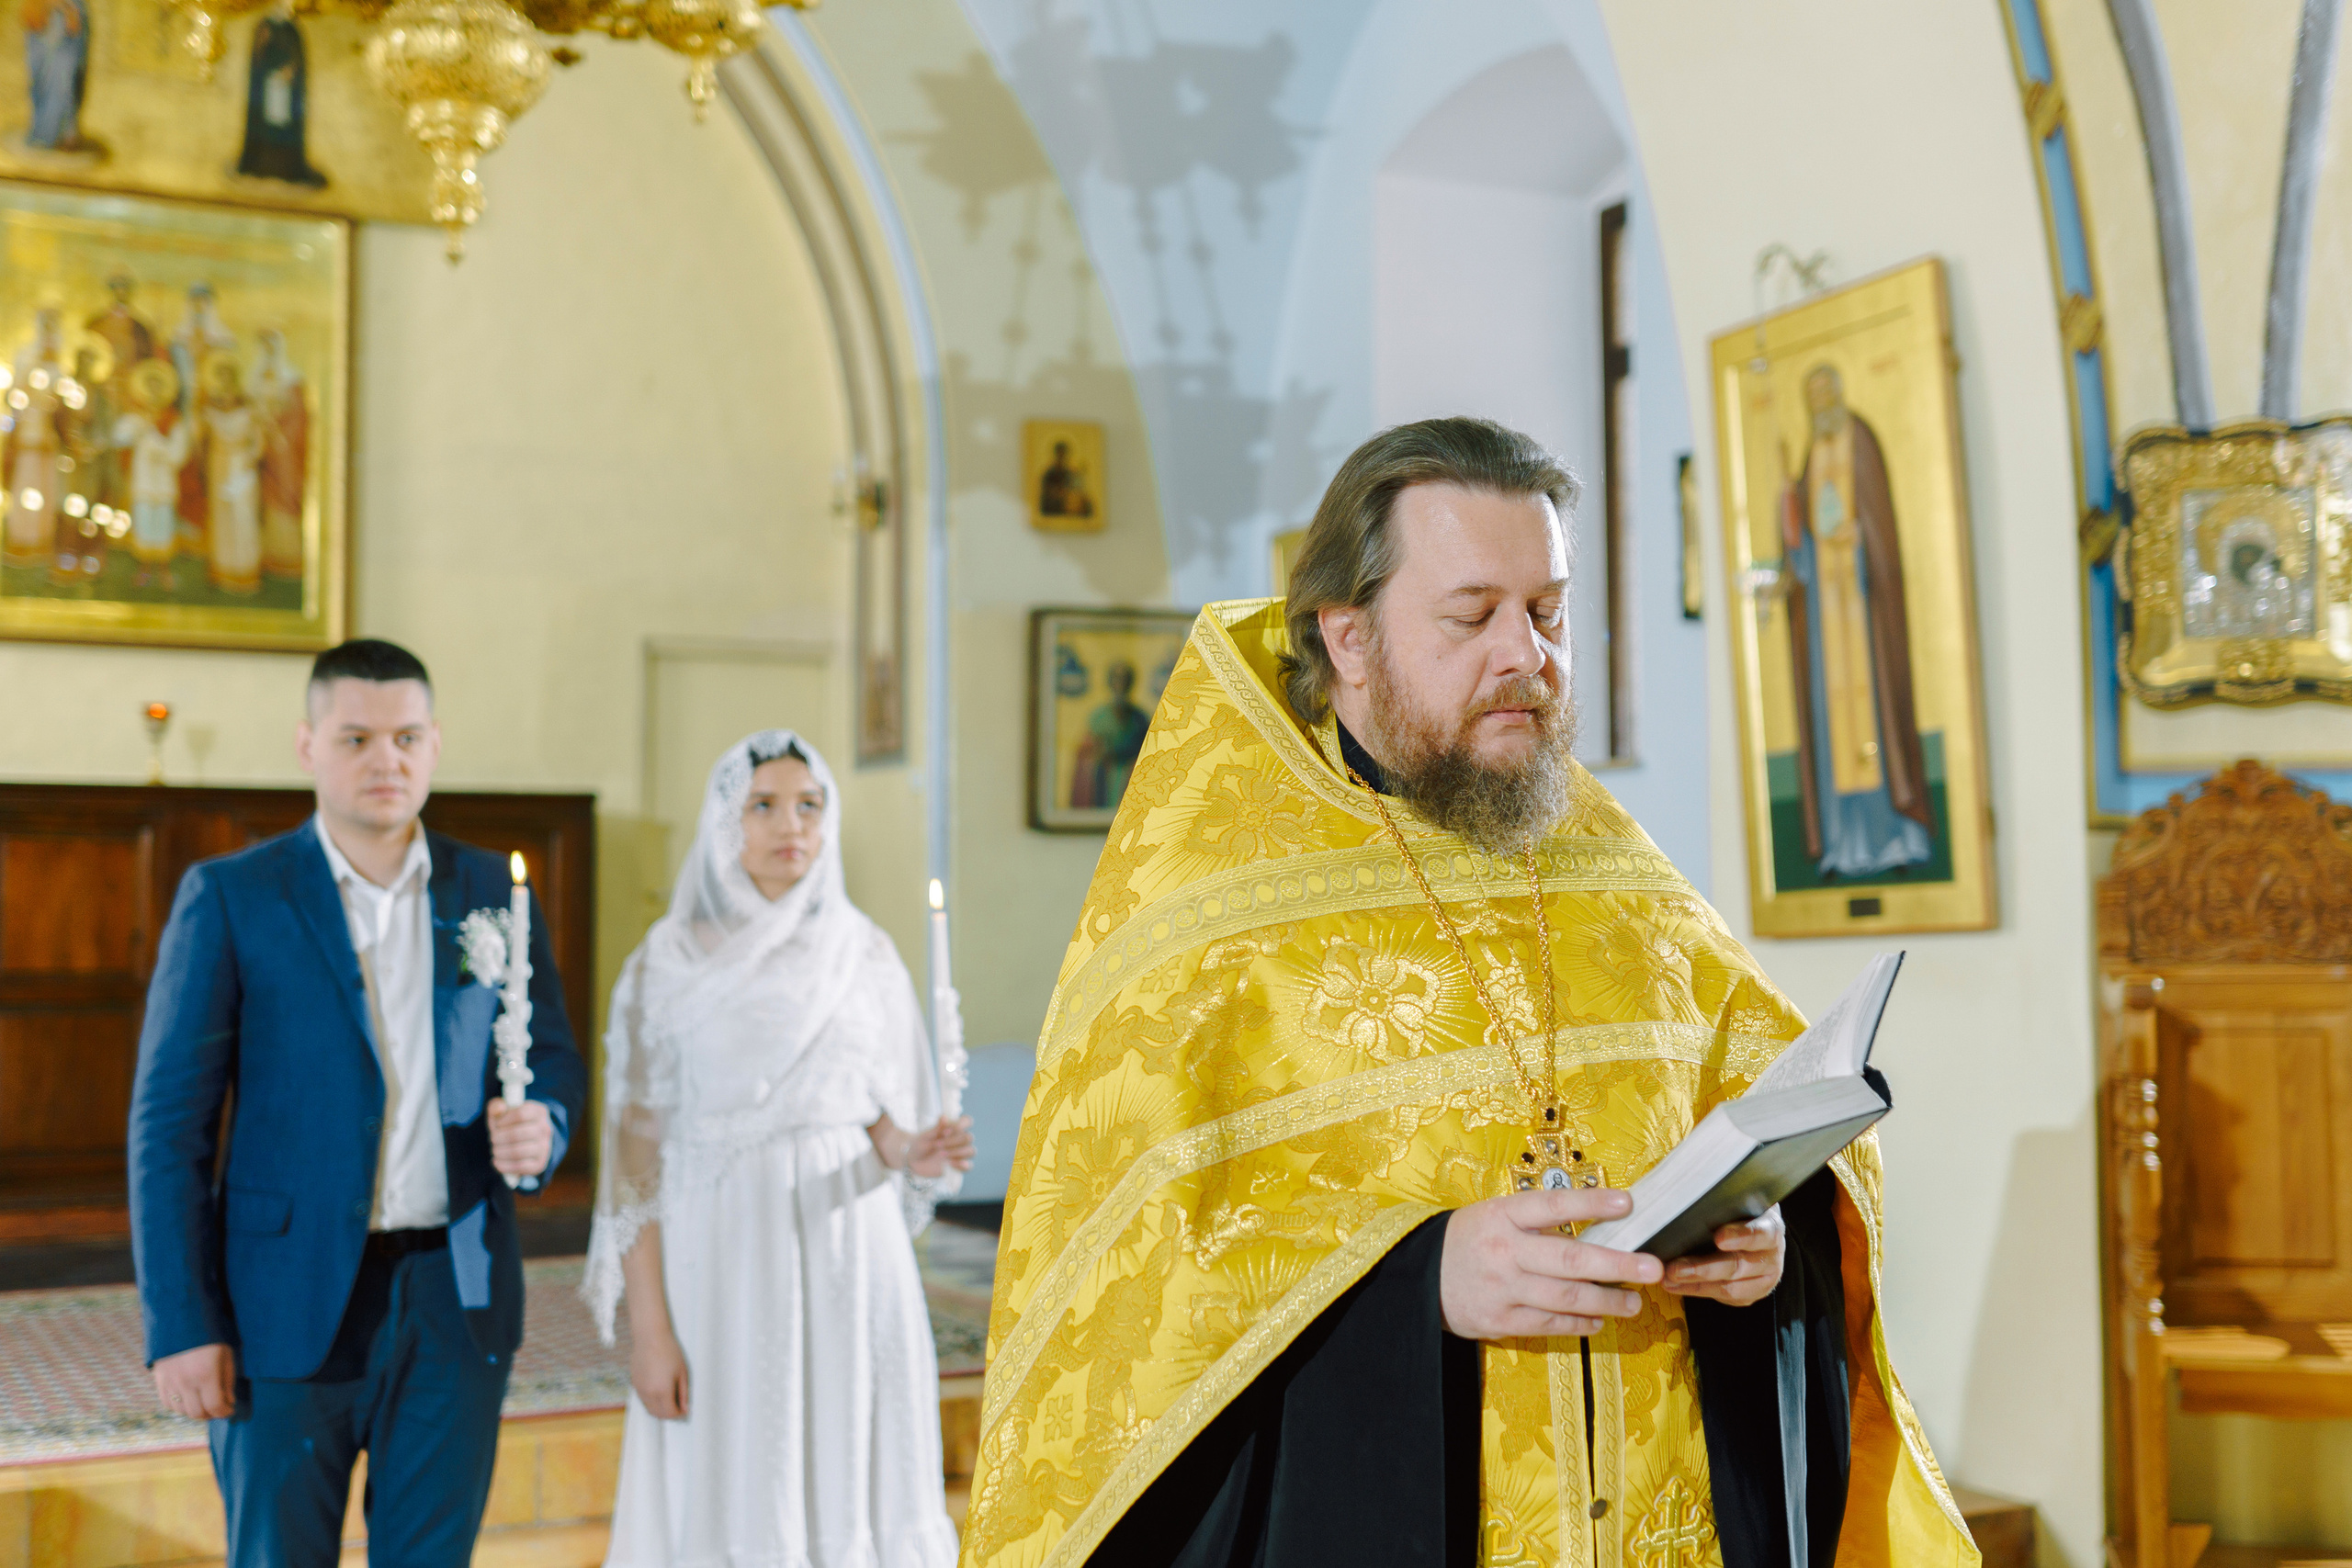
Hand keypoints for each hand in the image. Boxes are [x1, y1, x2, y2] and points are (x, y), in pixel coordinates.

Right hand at [154, 1342, 236, 1420]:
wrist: (181, 1320)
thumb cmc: (210, 1337)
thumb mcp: (226, 1355)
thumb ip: (227, 1381)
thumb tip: (228, 1402)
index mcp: (206, 1374)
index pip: (215, 1406)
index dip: (224, 1412)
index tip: (230, 1410)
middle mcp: (186, 1381)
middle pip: (197, 1413)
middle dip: (210, 1414)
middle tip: (218, 1407)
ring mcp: (170, 1382)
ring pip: (181, 1411)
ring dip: (195, 1411)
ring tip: (204, 1402)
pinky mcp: (159, 1380)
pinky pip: (167, 1403)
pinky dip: (179, 1406)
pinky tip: (189, 1399)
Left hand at [487, 1098, 553, 1178]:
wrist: (529, 1142)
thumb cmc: (512, 1124)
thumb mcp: (504, 1113)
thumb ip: (497, 1107)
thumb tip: (499, 1108)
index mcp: (539, 1112)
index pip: (520, 1114)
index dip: (503, 1120)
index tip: (497, 1124)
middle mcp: (545, 1129)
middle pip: (516, 1134)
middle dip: (498, 1138)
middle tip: (492, 1139)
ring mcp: (544, 1148)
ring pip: (517, 1152)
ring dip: (500, 1152)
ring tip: (495, 1150)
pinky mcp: (540, 1164)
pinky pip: (520, 1167)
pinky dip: (504, 1165)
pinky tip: (496, 1161)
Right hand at [630, 1327, 690, 1420]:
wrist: (650, 1337)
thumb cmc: (669, 1351)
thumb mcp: (682, 1372)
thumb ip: (683, 1393)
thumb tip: (685, 1408)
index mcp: (662, 1391)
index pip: (670, 1413)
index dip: (679, 1413)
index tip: (684, 1409)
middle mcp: (648, 1393)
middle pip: (658, 1414)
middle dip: (669, 1414)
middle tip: (678, 1406)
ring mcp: (639, 1389)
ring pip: (649, 1409)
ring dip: (659, 1409)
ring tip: (670, 1398)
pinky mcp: (634, 1383)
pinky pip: (643, 1399)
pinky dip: (651, 1401)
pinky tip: (659, 1390)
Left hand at [906, 1115, 975, 1177]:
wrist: (913, 1160)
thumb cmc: (920, 1143)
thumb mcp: (925, 1136)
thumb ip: (936, 1128)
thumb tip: (944, 1116)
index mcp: (954, 1128)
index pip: (967, 1121)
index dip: (960, 1125)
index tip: (944, 1131)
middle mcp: (960, 1140)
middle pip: (969, 1138)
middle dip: (953, 1141)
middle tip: (937, 1145)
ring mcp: (960, 1154)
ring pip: (971, 1151)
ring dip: (957, 1152)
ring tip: (941, 1154)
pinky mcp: (958, 1166)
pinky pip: (968, 1166)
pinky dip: (963, 1165)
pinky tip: (951, 1163)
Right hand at [1439, 1187, 1662, 1339]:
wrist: (1418, 1279)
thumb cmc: (1468, 1240)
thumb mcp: (1494, 1215)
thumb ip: (1537, 1222)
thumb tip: (1598, 1227)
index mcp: (1501, 1216)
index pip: (1553, 1206)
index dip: (1591, 1204)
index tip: (1628, 1204)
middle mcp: (1504, 1251)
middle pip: (1569, 1258)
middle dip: (1616, 1264)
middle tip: (1652, 1268)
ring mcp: (1502, 1289)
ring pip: (1565, 1297)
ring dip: (1606, 1301)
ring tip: (1634, 1302)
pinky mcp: (1498, 1320)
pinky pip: (1548, 1323)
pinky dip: (1578, 1322)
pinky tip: (1598, 1319)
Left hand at [1662, 1207, 1785, 1306]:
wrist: (1752, 1232)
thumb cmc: (1738, 1212)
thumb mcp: (1735, 1202)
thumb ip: (1720, 1202)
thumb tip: (1683, 1198)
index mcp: (1770, 1227)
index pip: (1761, 1233)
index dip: (1742, 1236)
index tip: (1719, 1238)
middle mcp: (1771, 1255)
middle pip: (1739, 1265)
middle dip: (1704, 1268)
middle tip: (1675, 1267)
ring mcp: (1762, 1278)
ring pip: (1730, 1287)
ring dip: (1695, 1283)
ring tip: (1668, 1278)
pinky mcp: (1749, 1294)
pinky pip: (1722, 1297)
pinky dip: (1695, 1291)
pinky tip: (1674, 1285)